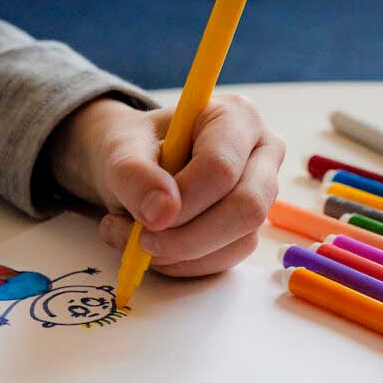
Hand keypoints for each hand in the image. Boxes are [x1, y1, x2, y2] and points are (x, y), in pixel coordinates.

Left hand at [48, 94, 284, 276]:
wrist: (136, 165)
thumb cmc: (134, 147)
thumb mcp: (120, 150)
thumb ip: (135, 176)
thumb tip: (161, 215)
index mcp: (237, 117)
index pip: (221, 168)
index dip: (184, 201)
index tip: (144, 218)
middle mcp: (262, 154)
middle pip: (246, 208)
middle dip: (189, 237)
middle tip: (142, 243)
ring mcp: (261, 195)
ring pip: (238, 242)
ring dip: (180, 255)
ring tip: (134, 240)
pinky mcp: (248, 228)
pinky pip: (225, 259)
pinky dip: (184, 264)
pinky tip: (154, 249)